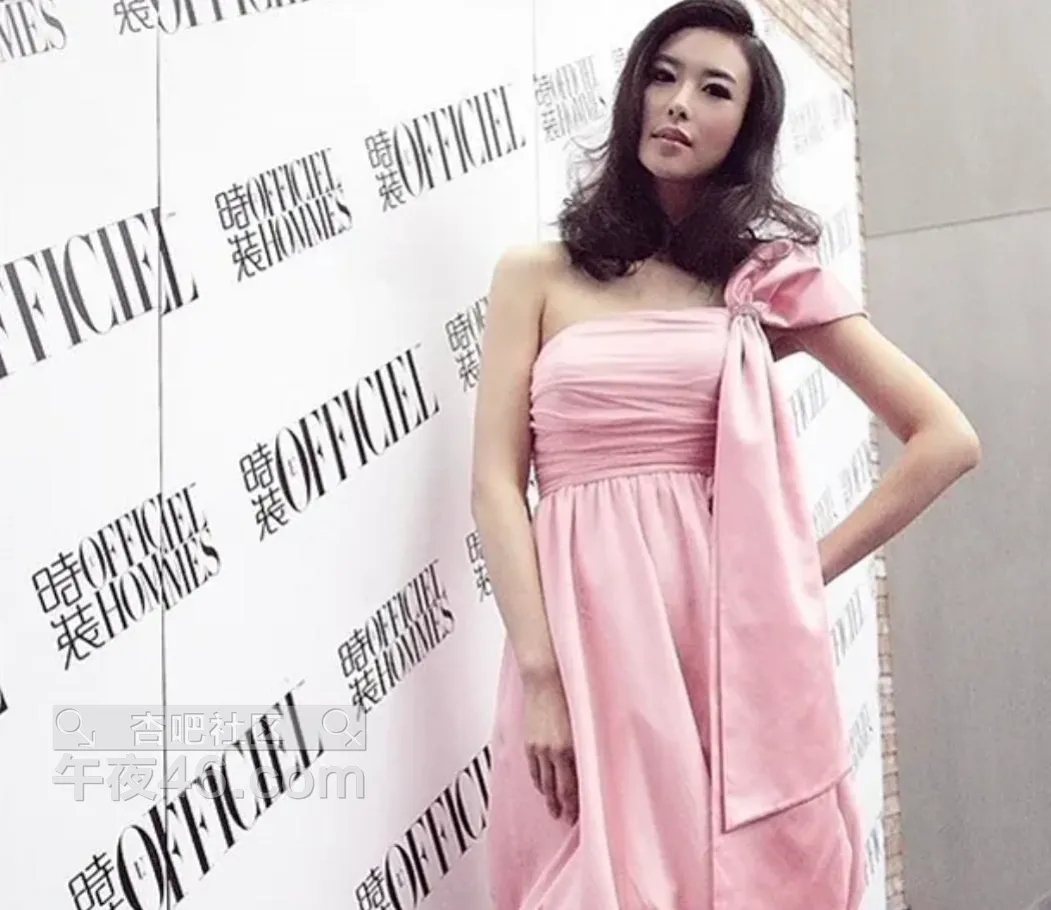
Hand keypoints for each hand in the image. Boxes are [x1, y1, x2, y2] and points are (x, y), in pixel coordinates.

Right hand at [522, 672, 578, 823]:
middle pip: (557, 789)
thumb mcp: (587, 721)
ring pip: (543, 781)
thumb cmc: (570, 693)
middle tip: (566, 819)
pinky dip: (538, 781)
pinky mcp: (530, 742)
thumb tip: (599, 760)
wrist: (545, 678)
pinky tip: (542, 787)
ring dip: (549, 797)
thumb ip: (591, 743)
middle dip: (562, 806)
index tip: (579, 817)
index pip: (573, 787)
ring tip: (553, 810)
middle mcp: (553, 752)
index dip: (575, 805)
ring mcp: (539, 748)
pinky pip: (533, 769)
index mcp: (570, 749)